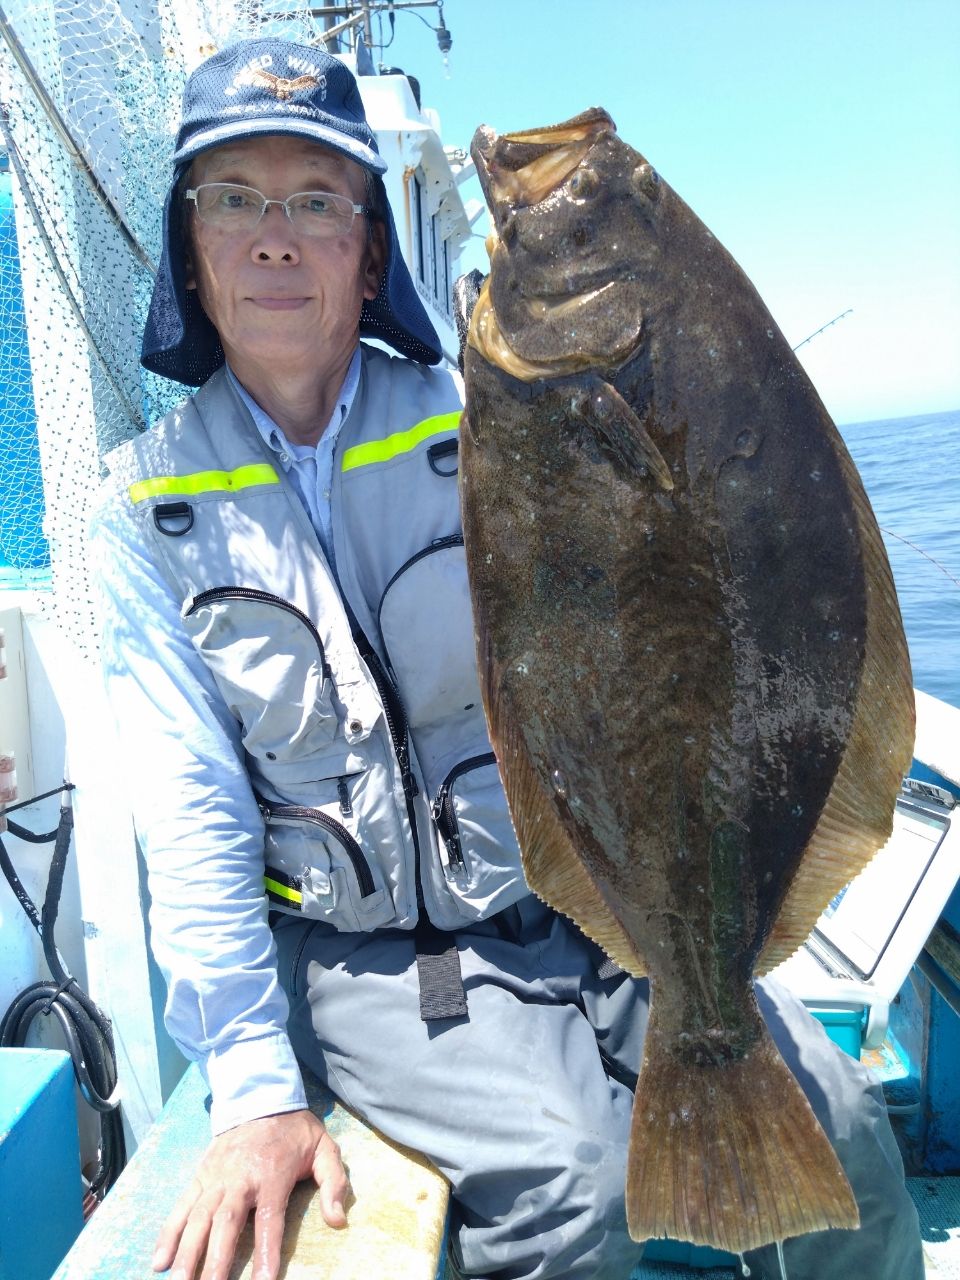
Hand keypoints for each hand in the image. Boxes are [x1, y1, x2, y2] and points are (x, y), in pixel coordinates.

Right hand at [152, 1108, 348, 1279]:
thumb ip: (334, 1183)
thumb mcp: (324, 1148)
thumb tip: (337, 1220)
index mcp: (272, 1176)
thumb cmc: (294, 1131)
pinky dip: (168, 1233)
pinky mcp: (199, 1176)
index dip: (265, 1253)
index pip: (269, 1222)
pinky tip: (159, 1260)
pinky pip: (181, 1207)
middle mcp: (240, 1180)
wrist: (259, 1096)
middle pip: (226, 1224)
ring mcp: (215, 1178)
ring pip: (198, 1218)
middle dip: (216, 1261)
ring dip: (187, 1252)